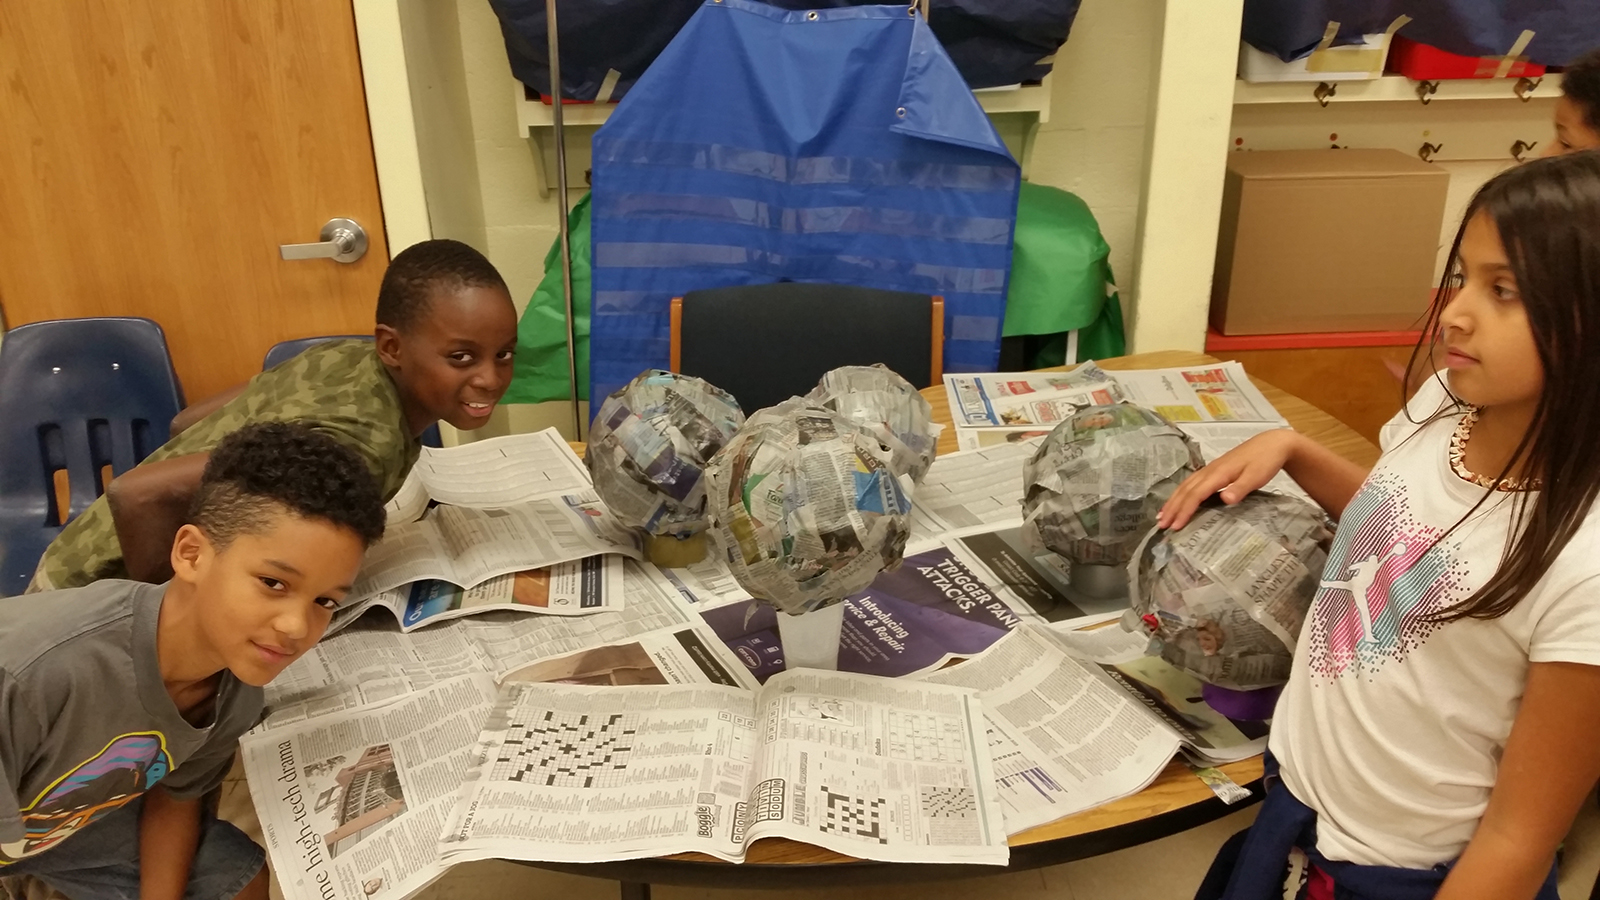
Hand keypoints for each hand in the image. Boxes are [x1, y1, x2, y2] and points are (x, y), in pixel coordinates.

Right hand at [1157, 429, 1303, 530]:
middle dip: (1172, 508)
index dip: (1185, 510)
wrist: (1272, 444)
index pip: (1196, 494)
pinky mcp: (1212, 471)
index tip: (1176, 526)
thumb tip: (1224, 499)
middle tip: (1161, 526)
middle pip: (1185, 490)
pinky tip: (1177, 501)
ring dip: (1172, 501)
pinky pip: (1190, 484)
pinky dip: (1180, 494)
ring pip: (1185, 486)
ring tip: (1161, 516)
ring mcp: (1209, 470)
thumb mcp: (1256, 476)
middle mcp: (1209, 471)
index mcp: (1218, 474)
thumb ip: (1240, 488)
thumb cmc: (1265, 461)